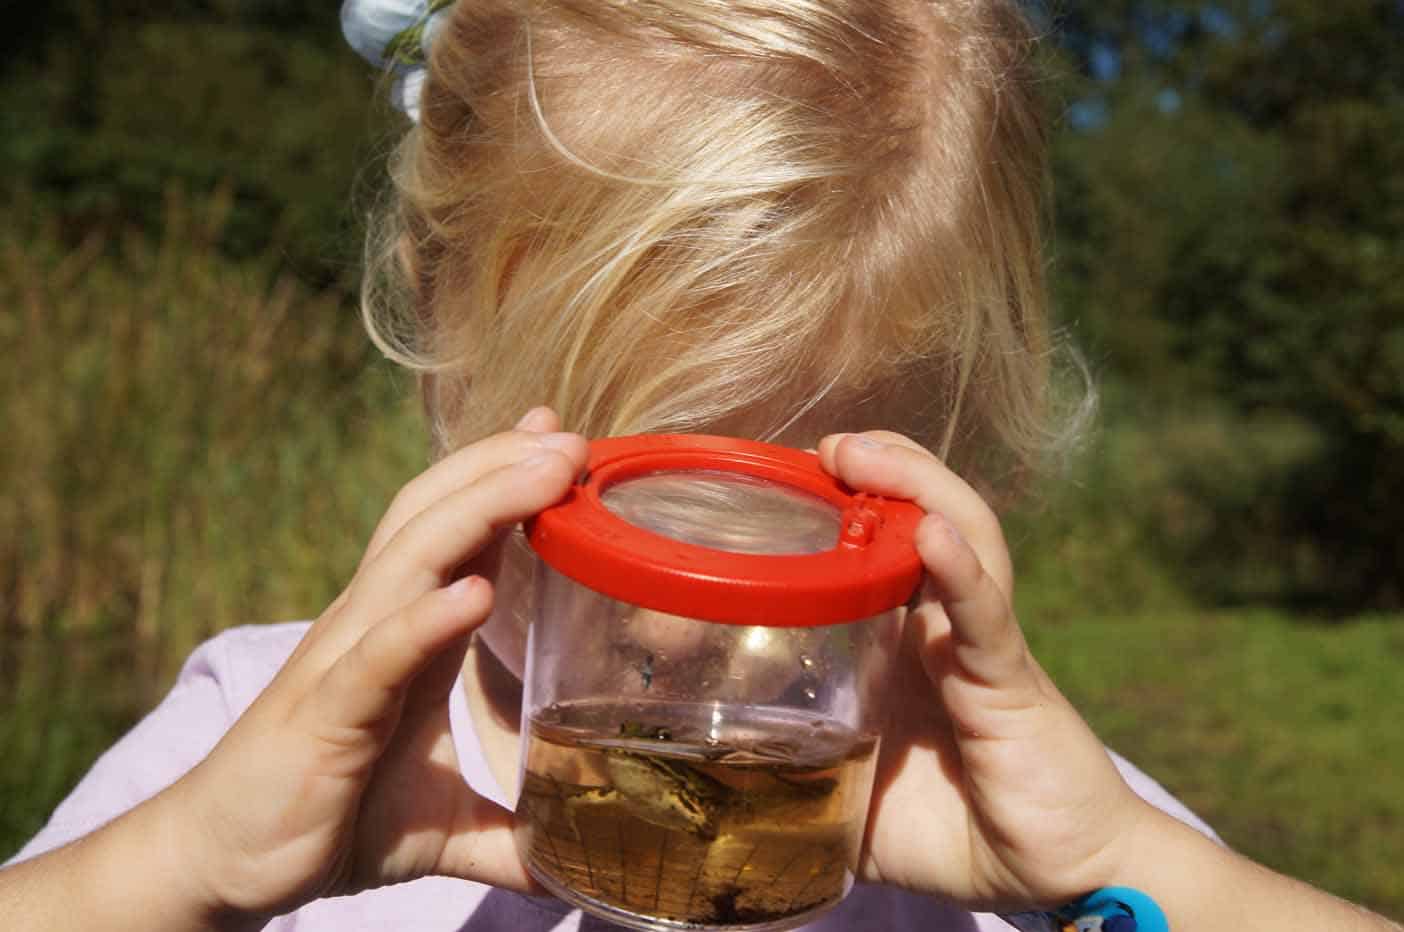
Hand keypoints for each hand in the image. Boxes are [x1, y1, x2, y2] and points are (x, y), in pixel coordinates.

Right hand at [166, 409, 586, 924]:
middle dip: (502, 467)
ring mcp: (347, 662)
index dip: (504, 478)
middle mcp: (374, 626)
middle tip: (570, 435)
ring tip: (546, 473)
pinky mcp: (325, 716)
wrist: (224, 861)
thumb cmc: (327, 819)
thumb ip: (504, 830)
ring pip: (410, 560)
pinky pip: (377, 656)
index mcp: (406, 635)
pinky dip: (424, 619)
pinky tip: (473, 594)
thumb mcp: (438, 822)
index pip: (455, 531)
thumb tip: (571, 867)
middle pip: (435, 517)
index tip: (563, 440)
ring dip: (482, 508)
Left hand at [817, 431, 1148, 912]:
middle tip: (826, 446)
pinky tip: (934, 536)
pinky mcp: (1011, 683)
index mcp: (907, 646)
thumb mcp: (855, 804)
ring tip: (862, 453)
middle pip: (922, 519)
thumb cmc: (957, 834)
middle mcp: (944, 630)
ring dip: (914, 485)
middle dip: (881, 470)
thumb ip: (799, 788)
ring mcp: (979, 647)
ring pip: (961, 538)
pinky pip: (985, 618)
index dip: (842, 507)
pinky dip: (961, 573)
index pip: (879, 551)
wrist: (1059, 878)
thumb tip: (716, 795)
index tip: (785, 478)